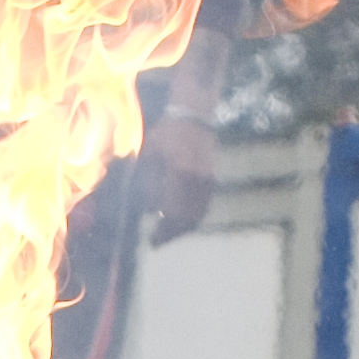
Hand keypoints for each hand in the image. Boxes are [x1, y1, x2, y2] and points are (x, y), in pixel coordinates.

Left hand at [143, 115, 215, 245]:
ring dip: (183, 228)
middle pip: (186, 218)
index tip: (152, 240)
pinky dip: (194, 218)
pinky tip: (184, 222)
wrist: (193, 116)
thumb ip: (146, 181)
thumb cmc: (166, 132)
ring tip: (169, 235)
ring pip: (198, 214)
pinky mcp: (212, 178)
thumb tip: (149, 210)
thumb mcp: (149, 154)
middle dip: (171, 233)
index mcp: (179, 173)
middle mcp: (196, 180)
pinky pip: (205, 205)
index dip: (163, 230)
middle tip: (157, 242)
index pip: (172, 212)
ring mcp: (207, 180)